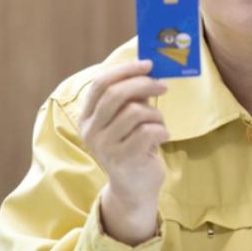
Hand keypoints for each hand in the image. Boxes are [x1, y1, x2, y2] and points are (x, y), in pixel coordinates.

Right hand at [79, 59, 168, 244]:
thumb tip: (149, 68)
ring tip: (159, 123)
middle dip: (144, 84)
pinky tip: (162, 137)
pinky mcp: (123, 160)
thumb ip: (132, 95)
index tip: (148, 64)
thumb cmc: (134, 143)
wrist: (135, 186)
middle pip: (115, 94)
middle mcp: (90, 131)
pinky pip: (148, 132)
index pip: (100, 83)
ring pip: (135, 112)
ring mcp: (104, 147)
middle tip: (163, 86)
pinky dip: (161, 130)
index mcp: (88, 116)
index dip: (125, 70)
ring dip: (155, 113)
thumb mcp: (128, 117)